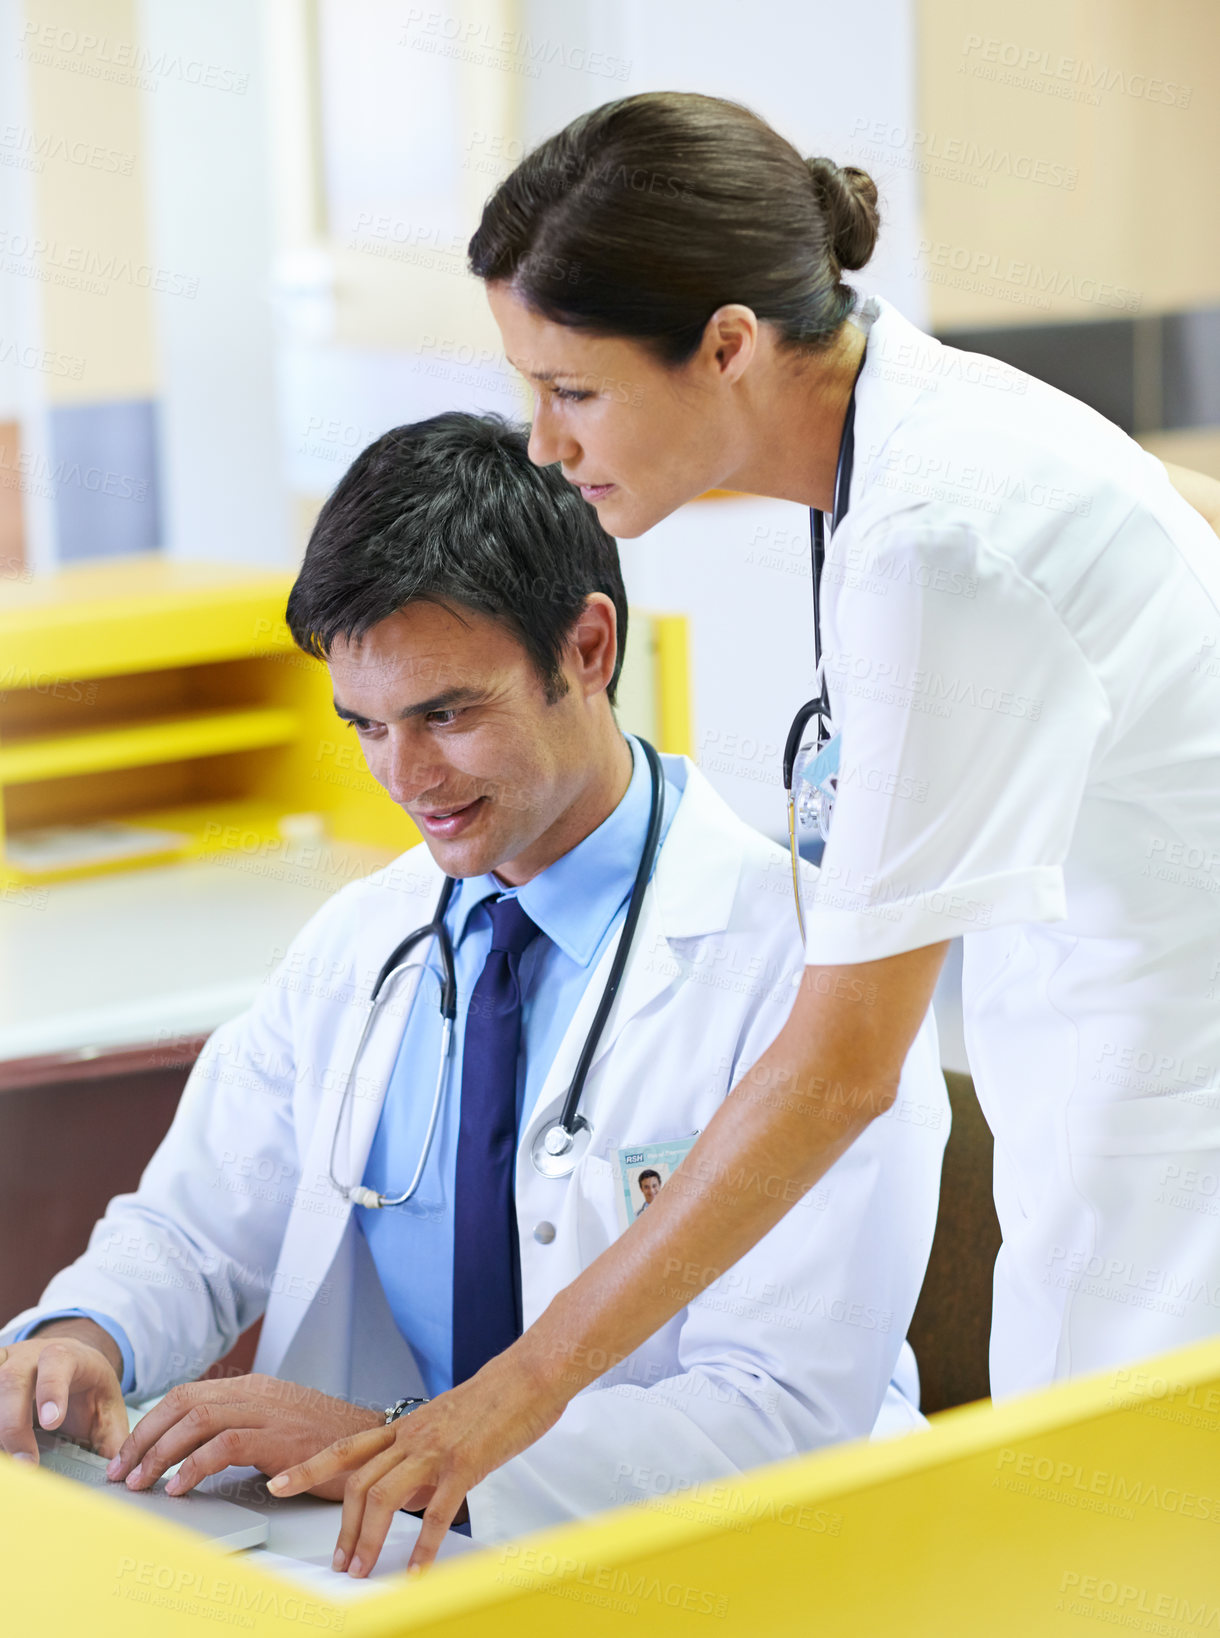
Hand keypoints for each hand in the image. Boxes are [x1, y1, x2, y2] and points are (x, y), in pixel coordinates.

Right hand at [0, 1324, 126, 1463]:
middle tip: (25, 1463)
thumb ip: (112, 1436)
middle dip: (14, 1424)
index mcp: (67, 1356)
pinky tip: (1, 1450)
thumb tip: (116, 1472)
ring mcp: (4, 1364)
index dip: (52, 1390)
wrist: (69, 1360)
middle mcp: (30, 1356)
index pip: (57, 1362)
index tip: (51, 1422)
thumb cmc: (87, 1386)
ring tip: (8, 1466)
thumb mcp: (107, 1404)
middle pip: (12, 1380)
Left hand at [109, 1374, 382, 1501]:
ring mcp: (269, 1410)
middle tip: (123, 1471)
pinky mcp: (280, 1437)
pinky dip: (194, 1466)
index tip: (129, 1454)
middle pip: (183, 1403)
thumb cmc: (329, 1441)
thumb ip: (242, 1428)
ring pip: (197, 1420)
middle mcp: (257, 1392)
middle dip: (145, 1438)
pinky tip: (180, 1486)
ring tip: (143, 1482)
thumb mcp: (279, 1425)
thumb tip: (194, 1452)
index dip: (151, 1424)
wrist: (377, 1442)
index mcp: (254, 1387)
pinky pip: (224, 1445)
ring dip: (160, 1454)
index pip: (187, 1395)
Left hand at [268, 1350, 565, 1574]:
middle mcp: (413, 1436)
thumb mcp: (445, 1422)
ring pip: (383, 1497)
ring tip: (364, 1571)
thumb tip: (407, 1492)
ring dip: (368, 1540)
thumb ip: (420, 1453)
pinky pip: (436, 1511)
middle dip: (342, 1529)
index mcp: (406, 1426)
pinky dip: (423, 1545)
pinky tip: (419, 1568)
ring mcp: (436, 1449)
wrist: (530, 1374)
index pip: (345, 1447)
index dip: (308, 1466)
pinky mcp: (465, 1463)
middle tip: (340, 1562)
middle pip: (357, 1483)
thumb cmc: (494, 1397)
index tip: (279, 1483)